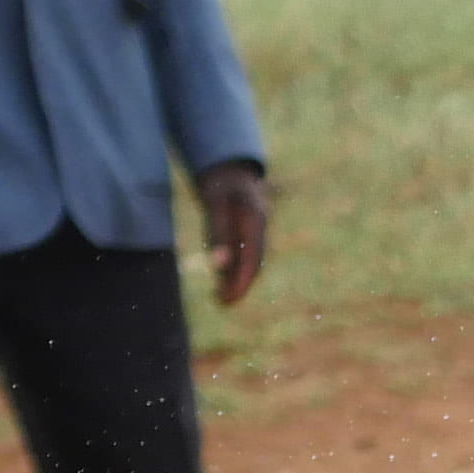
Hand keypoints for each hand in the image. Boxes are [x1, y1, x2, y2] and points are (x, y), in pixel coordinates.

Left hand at [195, 162, 271, 306]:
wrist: (230, 168)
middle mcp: (259, 229)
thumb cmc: (221, 184)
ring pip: (248, 260)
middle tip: (223, 304)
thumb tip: (218, 265)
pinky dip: (233, 268)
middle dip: (240, 286)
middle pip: (253, 264)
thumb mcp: (215, 204)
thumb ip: (218, 233)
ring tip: (220, 298)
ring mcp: (254, 230)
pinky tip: (220, 280)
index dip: (242, 282)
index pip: (252, 260)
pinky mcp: (246, 232)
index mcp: (256, 222)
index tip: (230, 299)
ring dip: (236, 280)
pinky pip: (242, 254)